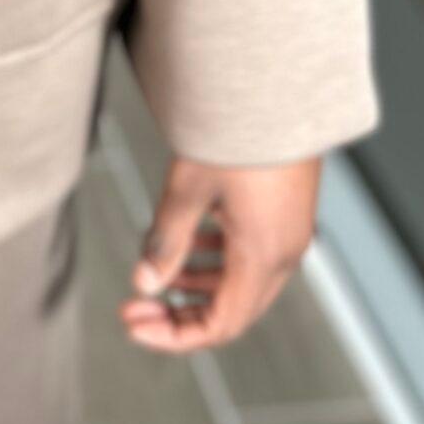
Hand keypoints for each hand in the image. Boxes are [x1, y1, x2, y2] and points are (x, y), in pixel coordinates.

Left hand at [119, 152, 321, 352]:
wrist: (280, 88)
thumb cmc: (236, 133)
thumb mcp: (188, 190)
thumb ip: (165, 242)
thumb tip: (144, 283)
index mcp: (263, 257)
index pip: (221, 326)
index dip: (174, 335)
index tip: (133, 325)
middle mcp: (285, 253)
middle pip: (232, 311)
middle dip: (179, 315)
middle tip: (133, 307)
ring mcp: (290, 233)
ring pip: (242, 283)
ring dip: (197, 287)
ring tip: (153, 276)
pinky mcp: (287, 213)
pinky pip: (252, 255)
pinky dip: (216, 260)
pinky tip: (187, 241)